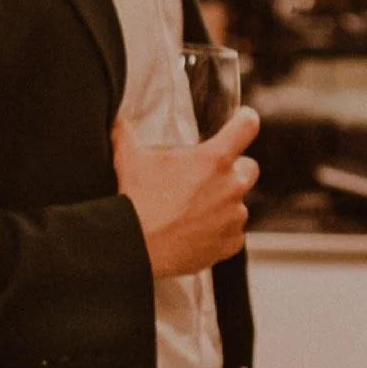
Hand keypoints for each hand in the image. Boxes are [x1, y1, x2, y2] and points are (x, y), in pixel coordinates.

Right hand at [115, 108, 259, 277]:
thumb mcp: (129, 159)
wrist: (136, 247)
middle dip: (233, 169)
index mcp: (215, 159)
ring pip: (238, 203)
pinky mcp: (232, 242)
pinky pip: (233, 232)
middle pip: (249, 167)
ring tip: (192, 210)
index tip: (242, 122)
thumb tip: (117, 120)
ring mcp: (234, 216)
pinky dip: (219, 232)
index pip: (247, 126)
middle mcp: (232, 185)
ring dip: (222, 203)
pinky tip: (196, 232)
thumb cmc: (137, 201)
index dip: (245, 121)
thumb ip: (126, 134)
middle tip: (207, 177)